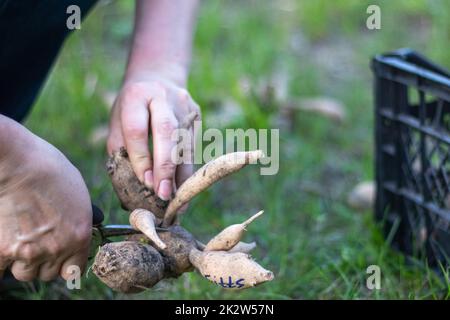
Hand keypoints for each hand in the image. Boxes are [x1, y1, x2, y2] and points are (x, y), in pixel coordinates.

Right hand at [0, 117, 91, 280]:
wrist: (18, 162)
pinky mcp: (2, 251)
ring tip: (20, 237)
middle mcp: (57, 249)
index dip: (66, 264)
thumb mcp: (78, 195)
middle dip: (44, 260)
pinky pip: (2, 268)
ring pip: (25, 272)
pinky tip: (4, 241)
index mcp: (79, 236)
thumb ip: (78, 220)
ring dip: (22, 260)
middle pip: (48, 273)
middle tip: (37, 241)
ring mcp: (29, 253)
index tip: (60, 259)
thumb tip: (76, 230)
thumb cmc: (48, 169)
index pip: (74, 269)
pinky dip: (2, 257)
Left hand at [107, 71, 200, 201]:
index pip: (138, 130)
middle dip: (165, 166)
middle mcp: (162, 96)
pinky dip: (187, 169)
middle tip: (163, 194)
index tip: (145, 184)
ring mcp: (183, 104)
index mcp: (136, 95)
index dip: (141, 159)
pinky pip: (193, 146)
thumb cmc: (131, 109)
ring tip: (177, 201)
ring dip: (181, 174)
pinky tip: (184, 189)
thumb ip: (120, 151)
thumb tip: (132, 190)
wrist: (157, 78)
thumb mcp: (117, 122)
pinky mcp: (197, 114)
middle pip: (166, 132)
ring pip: (185, 142)